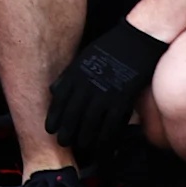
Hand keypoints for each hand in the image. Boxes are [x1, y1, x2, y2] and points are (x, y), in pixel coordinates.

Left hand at [44, 18, 165, 160]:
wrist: (136, 39)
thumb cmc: (111, 47)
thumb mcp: (83, 58)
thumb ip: (69, 76)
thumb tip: (54, 90)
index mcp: (76, 74)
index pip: (61, 100)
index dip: (54, 116)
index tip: (49, 129)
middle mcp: (88, 85)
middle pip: (73, 113)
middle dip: (67, 130)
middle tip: (63, 143)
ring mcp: (105, 92)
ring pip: (90, 122)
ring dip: (85, 137)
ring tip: (82, 147)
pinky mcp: (123, 99)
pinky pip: (112, 124)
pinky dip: (107, 138)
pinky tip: (105, 147)